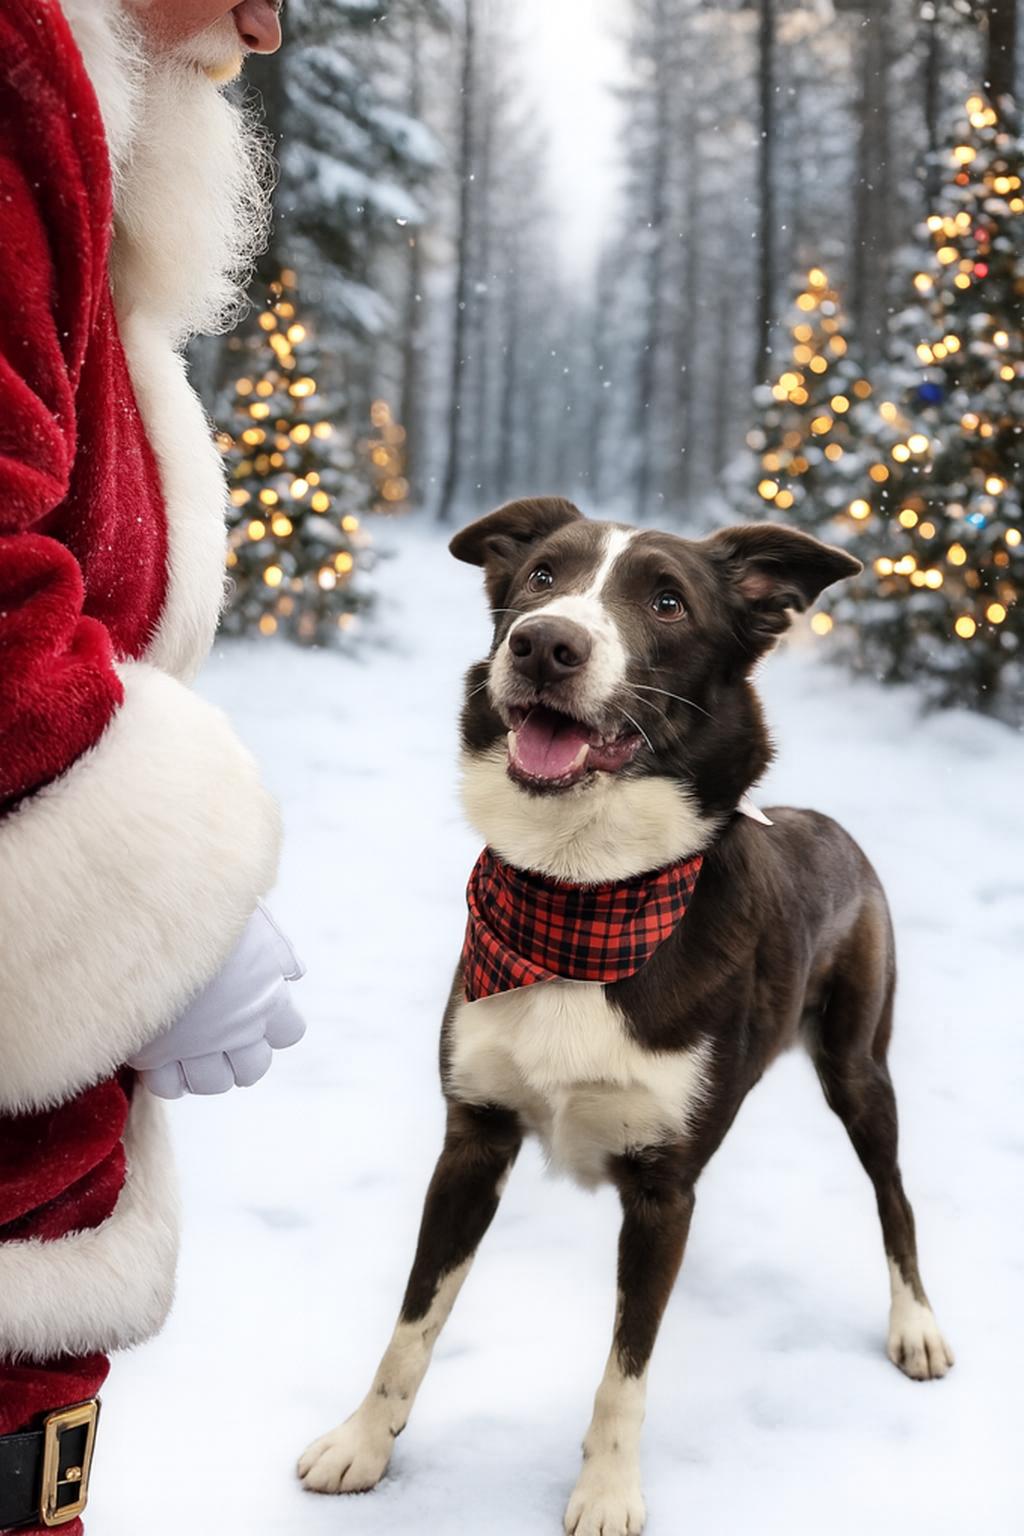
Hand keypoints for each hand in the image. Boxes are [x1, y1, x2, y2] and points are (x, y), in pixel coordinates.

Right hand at [130, 903, 305, 1096]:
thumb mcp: (254, 924)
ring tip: (192, 1049)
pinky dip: (168, 1077)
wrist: (153, 909)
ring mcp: (197, 1044)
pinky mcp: (155, 1052)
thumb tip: (292, 974)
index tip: (261, 1014)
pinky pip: (168, 1086)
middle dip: (242, 1059)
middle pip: (253, 1069)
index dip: (277, 1027)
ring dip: (207, 1071)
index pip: (290, 1033)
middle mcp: (238, 1028)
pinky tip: (163, 1055)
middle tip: (223, 1041)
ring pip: (213, 1082)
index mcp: (267, 997)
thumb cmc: (206, 907)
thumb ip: (277, 954)